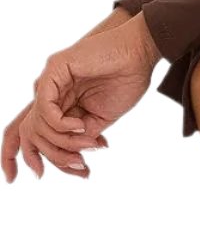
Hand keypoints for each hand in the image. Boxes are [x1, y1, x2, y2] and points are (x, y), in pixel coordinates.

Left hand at [4, 16, 160, 182]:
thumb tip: (73, 155)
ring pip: (36, 125)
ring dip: (62, 142)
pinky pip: (44, 108)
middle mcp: (50, 93)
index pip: (33, 135)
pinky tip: (80, 125)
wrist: (141, 53)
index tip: (56, 175)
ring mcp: (50, 81)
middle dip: (47, 158)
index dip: (32, 158)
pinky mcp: (54, 70)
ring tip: (88, 141)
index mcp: (61, 104)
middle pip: (29, 134)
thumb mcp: (102, 118)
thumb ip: (83, 135)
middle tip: (80, 166)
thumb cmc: (127, 80)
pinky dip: (60, 124)